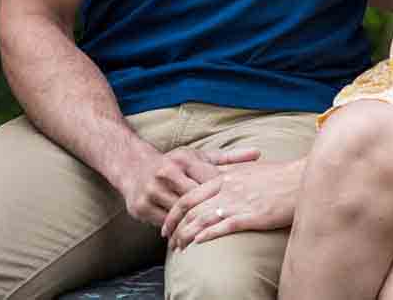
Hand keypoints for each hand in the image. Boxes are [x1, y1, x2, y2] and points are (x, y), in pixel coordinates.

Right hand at [117, 145, 259, 226]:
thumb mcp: (200, 157)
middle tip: (228, 225)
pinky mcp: (141, 207)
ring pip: (178, 213)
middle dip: (210, 211)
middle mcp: (166, 173)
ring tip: (210, 236)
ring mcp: (152, 190)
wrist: (133, 166)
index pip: (209, 179)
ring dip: (193, 226)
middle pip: (194, 198)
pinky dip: (176, 231)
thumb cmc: (176, 163)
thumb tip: (259, 153)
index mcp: (184, 159)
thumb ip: (230, 158)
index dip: (224, 193)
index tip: (239, 203)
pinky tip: (188, 239)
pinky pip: (163, 223)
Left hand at [164, 158, 303, 248]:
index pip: (189, 195)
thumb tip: (218, 183)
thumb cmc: (280, 176)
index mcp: (227, 177)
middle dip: (175, 227)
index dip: (174, 212)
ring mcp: (240, 202)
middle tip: (169, 241)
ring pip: (203, 219)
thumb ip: (232, 177)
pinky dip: (208, 235)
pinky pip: (224, 226)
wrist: (303, 178)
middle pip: (191, 209)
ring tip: (179, 248)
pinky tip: (198, 243)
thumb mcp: (251, 171)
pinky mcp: (253, 215)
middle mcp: (228, 188)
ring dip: (187, 235)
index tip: (168, 224)